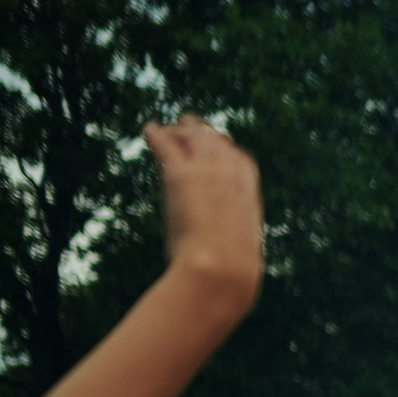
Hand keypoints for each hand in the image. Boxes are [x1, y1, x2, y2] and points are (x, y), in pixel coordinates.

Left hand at [144, 116, 261, 303]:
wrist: (223, 269)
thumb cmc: (232, 270)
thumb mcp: (241, 249)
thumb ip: (235, 238)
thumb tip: (236, 258)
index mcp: (249, 192)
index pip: (239, 159)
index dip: (226, 151)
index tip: (216, 149)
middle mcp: (230, 174)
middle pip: (216, 141)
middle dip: (202, 132)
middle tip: (187, 126)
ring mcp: (206, 170)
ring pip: (192, 136)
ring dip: (178, 130)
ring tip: (166, 127)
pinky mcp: (179, 173)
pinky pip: (165, 143)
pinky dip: (155, 134)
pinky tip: (148, 129)